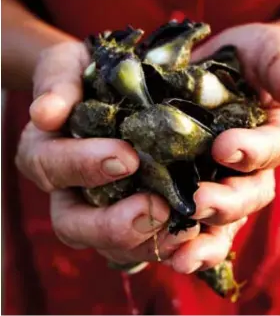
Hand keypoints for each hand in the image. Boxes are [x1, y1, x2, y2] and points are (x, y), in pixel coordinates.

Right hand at [15, 41, 199, 267]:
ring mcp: (105, 211)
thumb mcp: (68, 67)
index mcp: (50, 156)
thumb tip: (45, 114)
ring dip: (147, 244)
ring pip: (114, 247)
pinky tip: (197, 239)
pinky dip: (172, 248)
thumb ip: (57, 85)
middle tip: (153, 209)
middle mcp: (74, 193)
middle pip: (77, 226)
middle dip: (113, 225)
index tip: (126, 157)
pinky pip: (148, 245)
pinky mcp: (139, 218)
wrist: (116, 89)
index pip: (51, 167)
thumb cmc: (88, 76)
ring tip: (182, 232)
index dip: (84, 166)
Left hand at [162, 23, 279, 272]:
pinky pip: (195, 224)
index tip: (224, 148)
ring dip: (203, 239)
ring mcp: (222, 183)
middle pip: (247, 194)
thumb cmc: (245, 60)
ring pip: (221, 221)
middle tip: (198, 202)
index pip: (272, 147)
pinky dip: (183, 241)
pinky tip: (167, 253)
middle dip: (225, 202)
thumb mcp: (267, 52)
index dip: (252, 151)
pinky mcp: (193, 190)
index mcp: (272, 136)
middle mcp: (251, 168)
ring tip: (180, 253)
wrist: (215, 69)